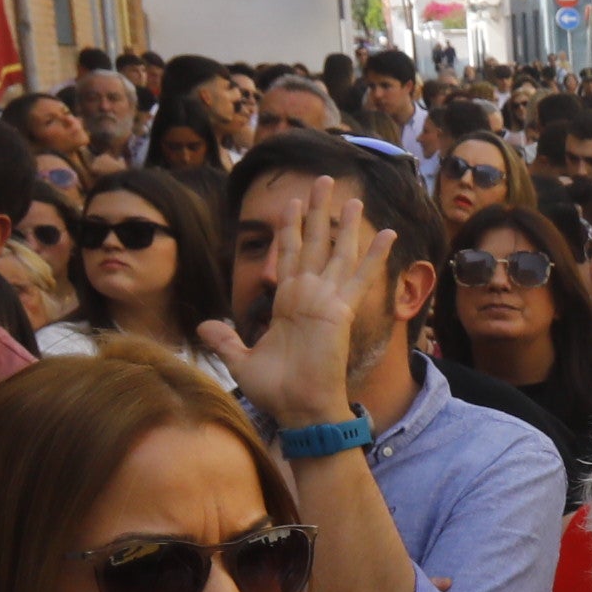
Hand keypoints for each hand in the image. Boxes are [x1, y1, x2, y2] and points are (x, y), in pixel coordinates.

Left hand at [199, 197, 388, 429]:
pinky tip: (387, 233)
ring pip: (336, 252)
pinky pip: (360, 277)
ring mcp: (327, 301)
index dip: (289, 229)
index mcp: (288, 304)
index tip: (292, 203)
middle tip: (323, 181)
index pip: (288, 257)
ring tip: (352, 197)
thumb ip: (225, 340)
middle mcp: (309, 296)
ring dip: (344, 224)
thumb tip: (204, 326)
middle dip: (316, 212)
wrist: (299, 410)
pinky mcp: (341, 310)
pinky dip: (374, 255)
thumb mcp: (240, 360)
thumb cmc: (276, 391)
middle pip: (312, 243)